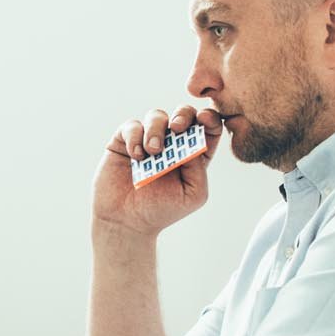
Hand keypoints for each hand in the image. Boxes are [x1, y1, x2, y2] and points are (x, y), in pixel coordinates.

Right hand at [91, 105, 223, 236]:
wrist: (126, 222)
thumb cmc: (162, 211)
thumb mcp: (193, 194)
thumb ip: (199, 168)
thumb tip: (192, 140)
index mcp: (193, 153)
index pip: (207, 127)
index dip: (209, 117)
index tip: (204, 119)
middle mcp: (172, 143)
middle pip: (184, 113)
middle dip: (183, 114)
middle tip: (178, 128)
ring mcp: (148, 139)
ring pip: (157, 116)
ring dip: (156, 129)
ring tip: (152, 152)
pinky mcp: (125, 141)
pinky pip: (132, 126)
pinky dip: (135, 137)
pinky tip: (136, 156)